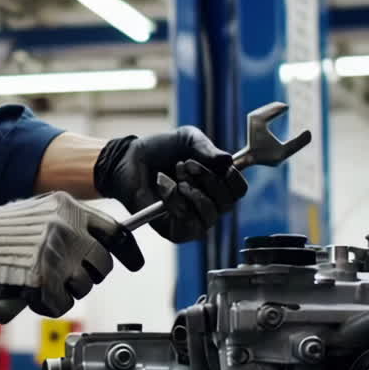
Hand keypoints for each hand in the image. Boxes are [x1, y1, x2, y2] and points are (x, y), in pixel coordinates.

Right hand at [0, 192, 142, 317]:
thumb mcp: (38, 213)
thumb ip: (68, 225)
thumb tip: (99, 247)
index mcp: (68, 208)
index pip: (114, 230)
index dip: (126, 250)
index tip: (135, 263)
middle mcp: (66, 229)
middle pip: (102, 263)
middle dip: (89, 275)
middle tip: (67, 277)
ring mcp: (56, 255)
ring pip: (84, 286)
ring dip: (67, 291)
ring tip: (42, 284)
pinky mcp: (43, 281)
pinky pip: (62, 304)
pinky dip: (48, 306)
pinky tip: (31, 295)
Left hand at [94, 127, 247, 241]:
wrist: (130, 159)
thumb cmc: (160, 150)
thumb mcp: (187, 138)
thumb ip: (207, 147)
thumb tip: (228, 161)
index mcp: (216, 184)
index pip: (239, 191)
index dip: (234, 178)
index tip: (221, 165)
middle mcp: (208, 204)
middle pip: (227, 203)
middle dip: (208, 179)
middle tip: (185, 164)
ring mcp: (193, 220)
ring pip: (210, 215)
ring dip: (193, 191)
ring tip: (175, 176)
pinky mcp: (175, 231)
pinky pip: (189, 224)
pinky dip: (176, 201)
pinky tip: (164, 186)